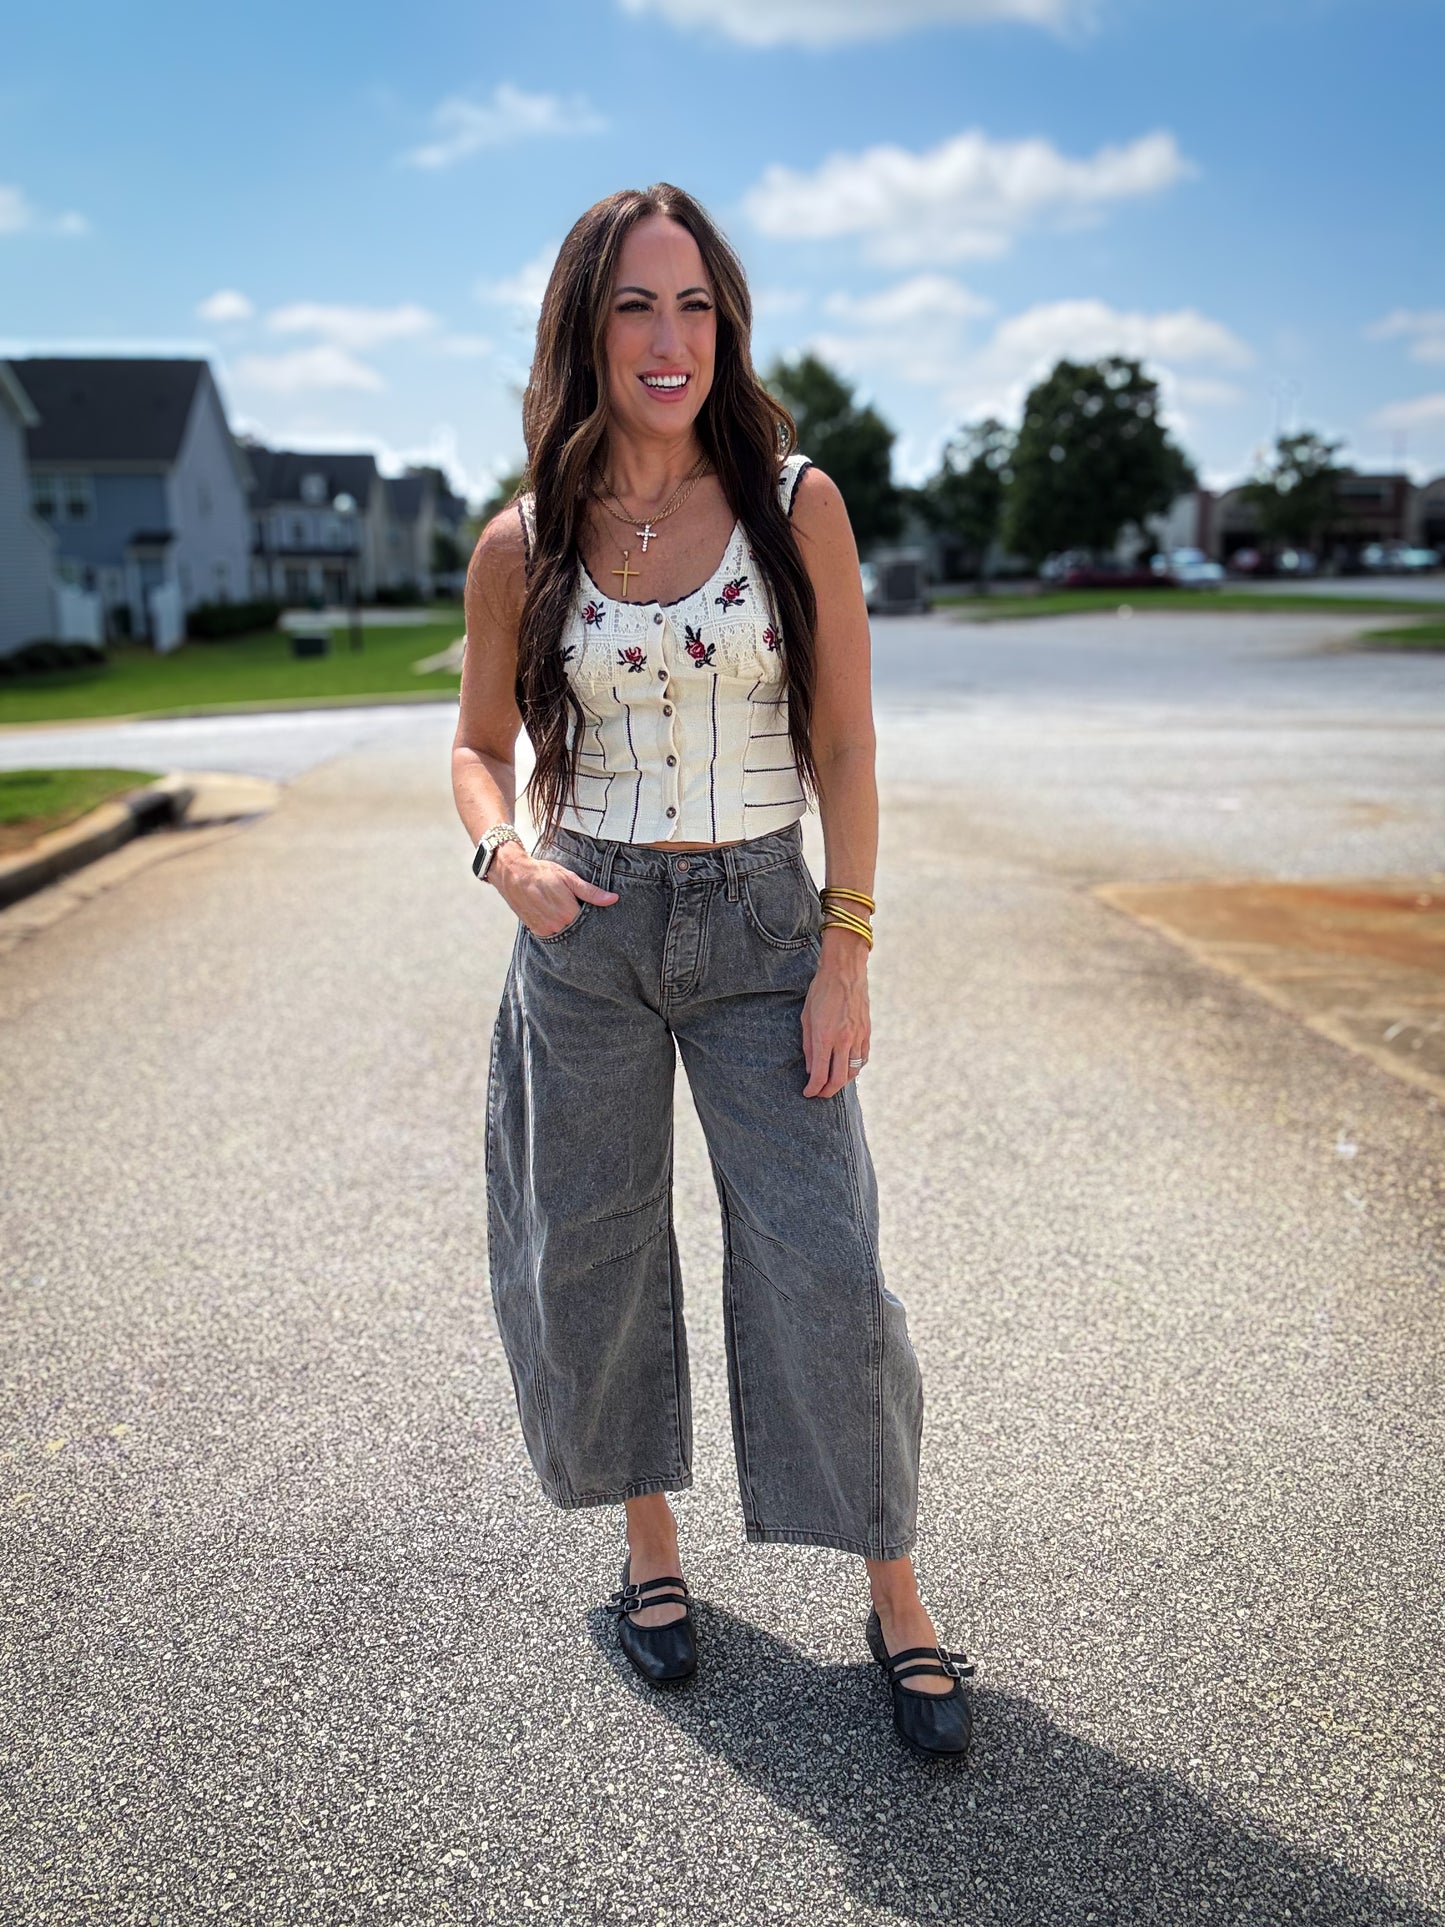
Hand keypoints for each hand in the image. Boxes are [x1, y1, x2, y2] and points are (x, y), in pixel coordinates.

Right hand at [489, 844, 618, 937]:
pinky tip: (560, 920)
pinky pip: (553, 935)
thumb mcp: (569, 878)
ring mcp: (545, 929)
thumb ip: (591, 892)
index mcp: (568, 913)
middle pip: (578, 931)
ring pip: (566, 934)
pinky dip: (558, 929)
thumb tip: (613, 899)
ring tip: (569, 915)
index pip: (590, 924)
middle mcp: (557, 925)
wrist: (513, 874)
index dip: (596, 920)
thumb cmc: (542, 873)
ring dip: (570, 928)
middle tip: (584, 916)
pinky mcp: (536, 930)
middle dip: (584, 926)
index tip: (600, 918)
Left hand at [801, 939, 869, 1097]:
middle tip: (819, 1094)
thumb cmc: (821, 991)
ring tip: (832, 1083)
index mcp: (825, 1037)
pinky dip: (855, 1068)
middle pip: (839, 1079)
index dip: (813, 1088)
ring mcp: (858, 1037)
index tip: (808, 1093)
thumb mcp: (806, 1017)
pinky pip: (863, 1059)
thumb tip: (810, 1068)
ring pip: (853, 1071)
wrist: (845, 971)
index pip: (820, 1074)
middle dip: (828, 1091)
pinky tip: (847, 1067)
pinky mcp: (867, 1032)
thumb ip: (807, 1046)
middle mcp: (843, 1040)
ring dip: (842, 1081)